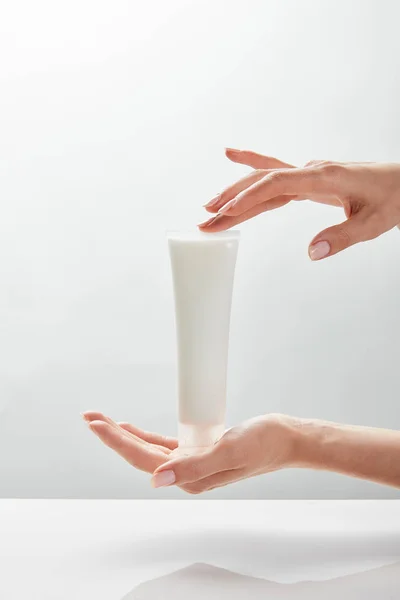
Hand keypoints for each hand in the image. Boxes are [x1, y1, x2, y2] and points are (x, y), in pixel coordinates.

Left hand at [82, 412, 296, 493]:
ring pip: (147, 448)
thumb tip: (157, 478)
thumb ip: (195, 465)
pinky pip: (163, 444)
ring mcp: (192, 461)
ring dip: (124, 434)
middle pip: (140, 453)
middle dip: (113, 435)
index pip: (144, 459)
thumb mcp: (230, 451)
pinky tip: (132, 428)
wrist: (286, 438)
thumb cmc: (265, 444)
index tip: (97, 423)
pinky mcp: (198, 449)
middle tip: (90, 416)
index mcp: (191, 476)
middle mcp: (187, 472)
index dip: (117, 441)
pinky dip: (144, 435)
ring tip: (102, 421)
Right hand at [199, 148, 399, 259]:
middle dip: (231, 199)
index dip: (250, 197)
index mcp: (323, 177)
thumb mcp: (373, 224)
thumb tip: (311, 252)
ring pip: (263, 179)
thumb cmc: (392, 198)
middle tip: (205, 218)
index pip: (277, 183)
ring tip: (209, 207)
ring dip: (235, 192)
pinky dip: (251, 168)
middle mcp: (311, 171)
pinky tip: (233, 157)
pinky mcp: (308, 179)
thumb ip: (342, 236)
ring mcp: (308, 173)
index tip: (227, 211)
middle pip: (262, 181)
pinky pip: (274, 174)